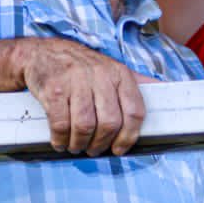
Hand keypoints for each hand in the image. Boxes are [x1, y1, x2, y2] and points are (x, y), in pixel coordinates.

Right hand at [17, 37, 152, 155]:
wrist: (41, 53)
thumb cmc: (80, 67)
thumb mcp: (110, 68)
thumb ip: (134, 81)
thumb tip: (162, 89)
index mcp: (120, 74)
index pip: (134, 111)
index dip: (129, 137)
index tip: (120, 149)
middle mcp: (101, 75)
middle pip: (110, 123)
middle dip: (102, 144)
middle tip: (93, 149)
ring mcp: (76, 82)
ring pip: (86, 126)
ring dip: (80, 143)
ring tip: (76, 146)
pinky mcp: (54, 89)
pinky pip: (61, 124)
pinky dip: (60, 139)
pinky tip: (60, 141)